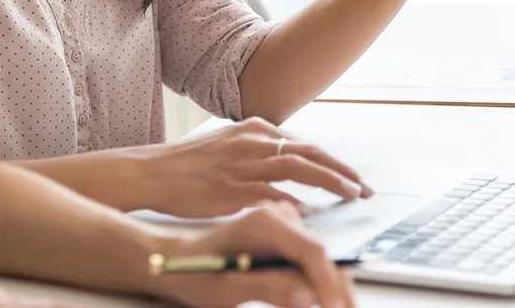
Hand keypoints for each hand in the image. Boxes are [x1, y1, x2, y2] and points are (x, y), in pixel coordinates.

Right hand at [135, 117, 371, 217]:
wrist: (150, 172)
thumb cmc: (185, 165)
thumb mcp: (225, 146)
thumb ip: (255, 153)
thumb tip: (285, 169)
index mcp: (252, 130)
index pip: (303, 144)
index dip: (332, 162)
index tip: (351, 177)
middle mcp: (251, 142)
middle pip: (308, 152)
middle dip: (341, 170)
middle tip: (364, 188)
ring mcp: (242, 164)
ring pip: (298, 167)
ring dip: (330, 181)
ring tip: (352, 196)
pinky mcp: (231, 187)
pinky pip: (271, 192)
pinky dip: (294, 201)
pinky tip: (310, 212)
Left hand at [155, 201, 354, 307]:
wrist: (178, 258)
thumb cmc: (197, 271)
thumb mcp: (227, 286)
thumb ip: (268, 288)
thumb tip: (309, 296)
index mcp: (263, 222)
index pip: (312, 251)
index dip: (329, 285)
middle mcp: (278, 216)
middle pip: (323, 255)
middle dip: (335, 290)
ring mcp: (283, 224)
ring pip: (322, 259)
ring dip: (329, 287)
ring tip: (325, 307)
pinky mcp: (285, 235)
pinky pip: (311, 259)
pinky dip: (317, 282)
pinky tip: (312, 299)